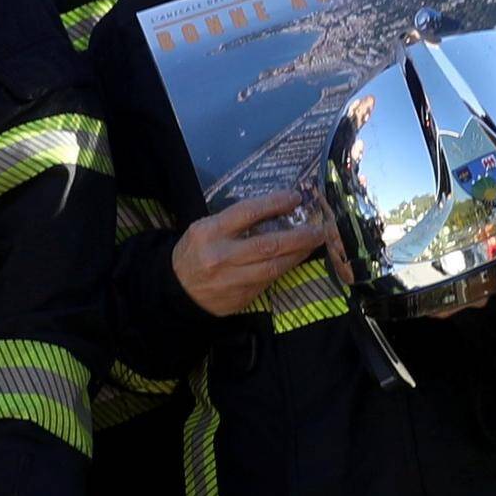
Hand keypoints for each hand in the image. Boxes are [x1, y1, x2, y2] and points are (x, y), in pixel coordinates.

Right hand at [173, 191, 330, 317]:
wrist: (176, 290)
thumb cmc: (194, 252)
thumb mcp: (205, 229)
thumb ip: (234, 221)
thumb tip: (274, 210)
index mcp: (210, 232)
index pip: (247, 212)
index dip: (274, 204)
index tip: (295, 198)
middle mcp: (221, 256)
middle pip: (268, 244)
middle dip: (299, 236)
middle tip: (319, 228)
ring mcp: (231, 280)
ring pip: (273, 266)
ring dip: (298, 254)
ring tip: (314, 243)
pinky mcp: (240, 297)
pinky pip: (268, 281)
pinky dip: (285, 268)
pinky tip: (295, 259)